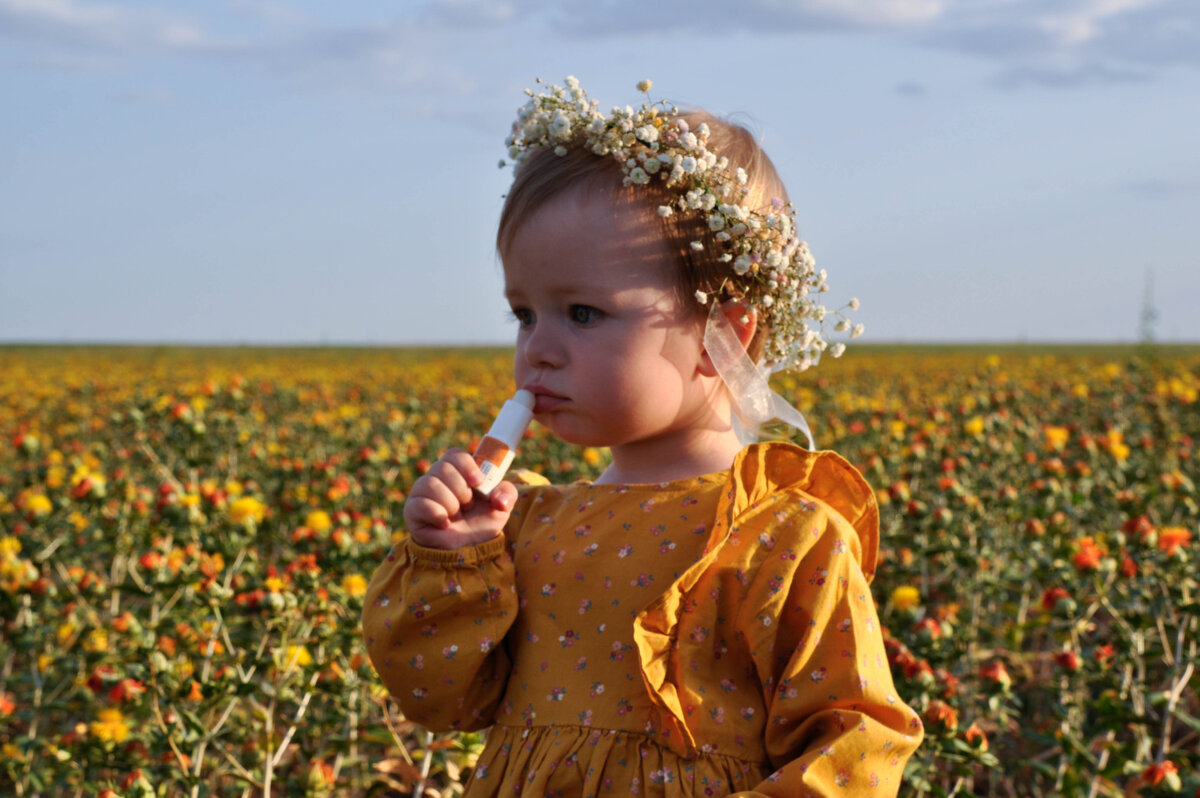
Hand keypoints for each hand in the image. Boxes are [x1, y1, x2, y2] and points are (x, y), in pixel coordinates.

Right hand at [403, 448, 517, 549]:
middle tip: (468, 505)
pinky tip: (445, 524)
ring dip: (450, 503)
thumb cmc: (481, 523)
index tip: (478, 483)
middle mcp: (436, 478)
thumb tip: (498, 498)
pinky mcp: (412, 510)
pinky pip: (420, 504)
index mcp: (456, 472)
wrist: (468, 549)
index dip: (466, 465)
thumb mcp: (501, 507)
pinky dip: (437, 515)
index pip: (454, 454)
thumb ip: (507, 494)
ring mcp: (421, 493)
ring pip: (430, 484)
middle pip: (443, 467)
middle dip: (461, 490)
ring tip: (456, 516)